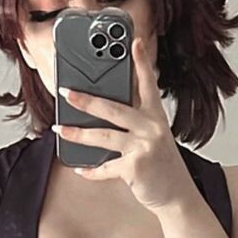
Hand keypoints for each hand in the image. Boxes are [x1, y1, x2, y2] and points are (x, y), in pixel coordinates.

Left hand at [54, 36, 195, 211]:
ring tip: (61, 129)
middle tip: (66, 92)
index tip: (134, 42)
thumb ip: (133, 124)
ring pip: (104, 136)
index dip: (141, 62)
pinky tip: (81, 168)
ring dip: (78, 134)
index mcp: (155, 117)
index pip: (148, 85)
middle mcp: (152, 128)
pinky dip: (92, 170)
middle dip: (87, 100)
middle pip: (114, 109)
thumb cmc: (160, 165)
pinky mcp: (135, 167)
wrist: (176, 195)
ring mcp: (144, 147)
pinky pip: (106, 167)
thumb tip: (99, 114)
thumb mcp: (153, 138)